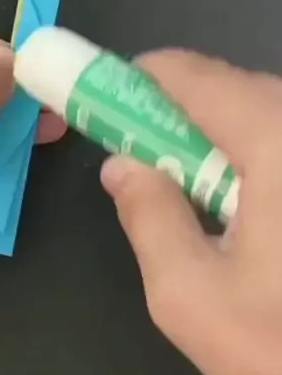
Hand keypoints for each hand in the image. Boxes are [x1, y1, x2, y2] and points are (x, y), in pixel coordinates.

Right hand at [101, 49, 281, 374]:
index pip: (196, 77)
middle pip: (236, 90)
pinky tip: (250, 214)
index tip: (109, 106)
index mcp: (277, 146)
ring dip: (222, 141)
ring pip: (269, 116)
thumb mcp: (191, 297)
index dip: (142, 81)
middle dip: (181, 116)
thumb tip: (121, 166)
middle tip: (148, 165)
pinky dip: (258, 162)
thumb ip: (148, 216)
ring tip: (196, 198)